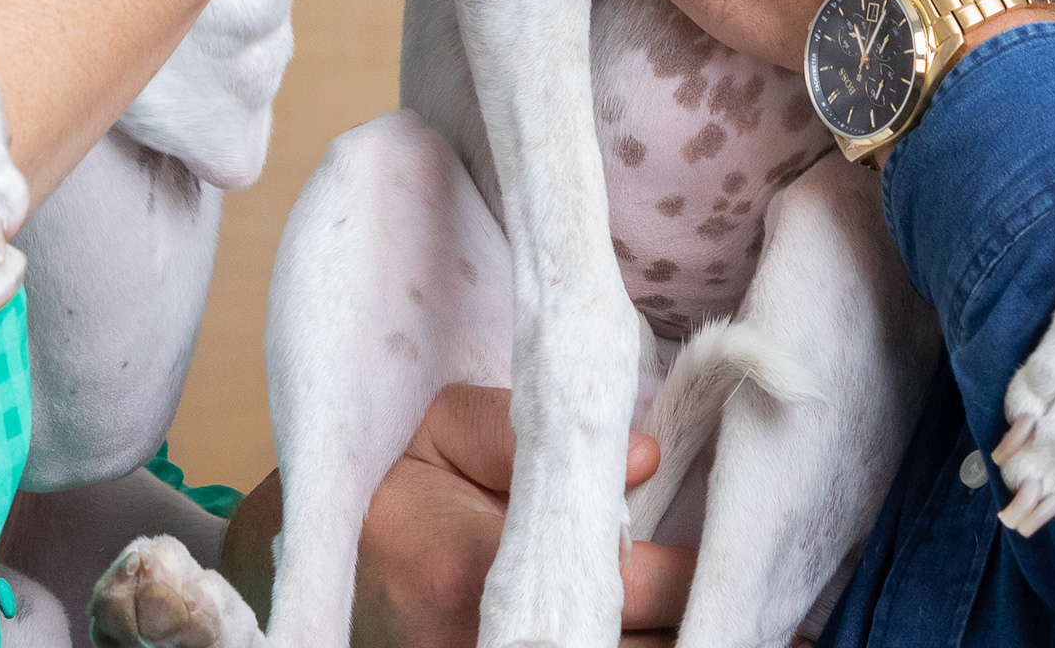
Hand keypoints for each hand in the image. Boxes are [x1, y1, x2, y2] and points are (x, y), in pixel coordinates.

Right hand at [219, 383, 693, 646]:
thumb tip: (643, 457)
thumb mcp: (443, 428)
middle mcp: (483, 646)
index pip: (620, 585)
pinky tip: (654, 627)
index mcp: (469, 573)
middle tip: (719, 581)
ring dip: (663, 637)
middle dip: (682, 613)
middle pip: (635, 646)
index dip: (683, 571)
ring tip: (694, 608)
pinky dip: (631, 645)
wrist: (335, 568)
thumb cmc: (395, 488)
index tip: (717, 548)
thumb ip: (528, 435)